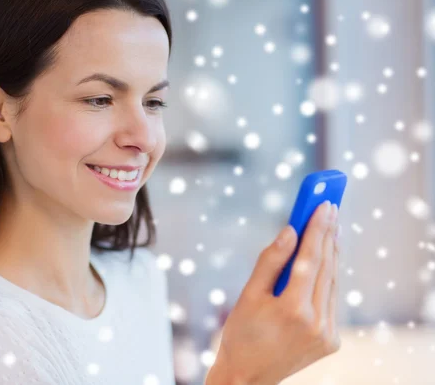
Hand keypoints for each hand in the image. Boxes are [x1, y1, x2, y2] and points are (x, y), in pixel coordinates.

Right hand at [206, 201, 341, 384]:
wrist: (247, 377)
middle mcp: (316, 323)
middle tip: (330, 207)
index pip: (309, 260)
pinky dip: (329, 277)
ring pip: (332, 283)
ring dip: (331, 254)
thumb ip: (270, 260)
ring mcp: (327, 334)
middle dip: (327, 234)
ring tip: (331, 227)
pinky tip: (327, 260)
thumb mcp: (248, 295)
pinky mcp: (331, 341)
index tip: (322, 204)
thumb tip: (289, 231)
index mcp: (291, 310)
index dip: (316, 229)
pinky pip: (331, 300)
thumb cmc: (241, 333)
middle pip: (326, 268)